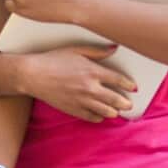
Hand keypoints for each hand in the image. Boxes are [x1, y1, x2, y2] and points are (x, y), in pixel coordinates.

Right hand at [19, 46, 135, 121]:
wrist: (33, 75)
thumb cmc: (53, 60)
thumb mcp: (76, 50)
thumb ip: (97, 51)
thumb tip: (114, 49)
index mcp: (92, 71)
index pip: (118, 80)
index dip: (129, 85)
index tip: (134, 87)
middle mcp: (90, 88)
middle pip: (116, 99)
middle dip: (125, 103)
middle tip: (129, 104)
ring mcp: (82, 101)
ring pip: (106, 111)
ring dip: (114, 111)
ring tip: (117, 111)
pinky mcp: (73, 110)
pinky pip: (92, 118)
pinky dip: (99, 117)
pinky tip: (101, 115)